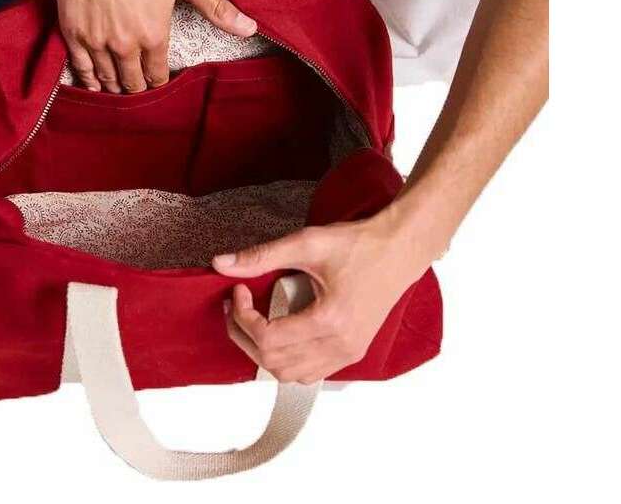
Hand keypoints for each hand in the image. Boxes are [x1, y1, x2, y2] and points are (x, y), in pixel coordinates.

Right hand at [54, 0, 256, 91]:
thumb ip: (216, 7)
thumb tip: (250, 28)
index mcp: (153, 35)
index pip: (156, 76)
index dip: (159, 82)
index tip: (158, 82)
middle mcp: (124, 45)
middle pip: (131, 82)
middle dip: (137, 87)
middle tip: (138, 89)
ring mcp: (96, 40)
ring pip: (106, 77)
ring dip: (114, 85)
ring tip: (118, 88)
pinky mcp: (73, 30)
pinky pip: (80, 66)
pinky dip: (87, 78)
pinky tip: (92, 83)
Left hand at [213, 208, 432, 383]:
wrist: (399, 249)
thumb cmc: (359, 244)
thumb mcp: (308, 243)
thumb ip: (262, 255)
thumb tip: (221, 264)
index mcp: (329, 321)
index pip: (268, 337)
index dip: (242, 316)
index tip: (237, 290)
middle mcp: (340, 345)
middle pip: (273, 362)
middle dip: (244, 335)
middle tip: (235, 306)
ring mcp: (348, 353)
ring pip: (290, 375)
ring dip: (263, 352)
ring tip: (251, 320)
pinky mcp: (352, 352)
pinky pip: (310, 373)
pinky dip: (286, 360)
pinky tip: (278, 334)